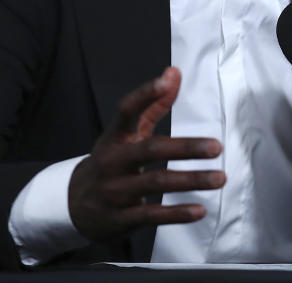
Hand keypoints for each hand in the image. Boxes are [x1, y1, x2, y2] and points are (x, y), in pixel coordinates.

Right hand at [68, 67, 224, 241]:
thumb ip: (152, 104)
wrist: (73, 205)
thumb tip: (174, 72)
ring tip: (219, 177)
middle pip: (150, 149)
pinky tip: (199, 210)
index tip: (168, 80)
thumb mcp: (125, 133)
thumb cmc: (111, 161)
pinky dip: (177, 213)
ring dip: (190, 180)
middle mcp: (113, 160)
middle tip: (216, 147)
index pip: (127, 110)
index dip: (146, 93)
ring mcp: (115, 190)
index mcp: (115, 137)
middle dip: (185, 148)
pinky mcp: (120, 217)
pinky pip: (151, 214)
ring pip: (156, 182)